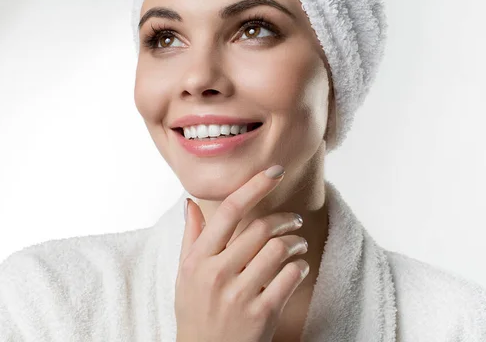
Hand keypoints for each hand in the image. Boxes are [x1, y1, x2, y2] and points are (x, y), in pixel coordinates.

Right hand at [175, 165, 309, 341]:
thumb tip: (191, 203)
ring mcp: (239, 295)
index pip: (230, 210)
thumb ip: (191, 238)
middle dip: (285, 219)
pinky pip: (291, 276)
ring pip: (279, 249)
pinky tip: (298, 269)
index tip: (275, 171)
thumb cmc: (196, 313)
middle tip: (294, 220)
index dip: (255, 186)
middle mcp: (216, 274)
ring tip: (297, 246)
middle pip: (261, 228)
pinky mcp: (261, 314)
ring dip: (296, 243)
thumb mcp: (185, 276)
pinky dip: (300, 268)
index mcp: (198, 260)